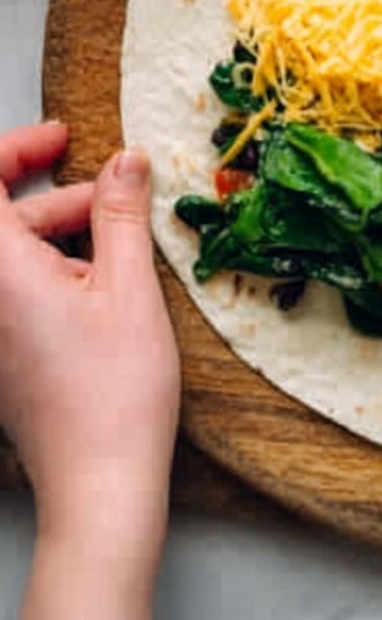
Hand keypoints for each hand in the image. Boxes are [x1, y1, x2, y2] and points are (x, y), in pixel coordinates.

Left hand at [0, 122, 179, 553]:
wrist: (100, 481)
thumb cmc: (115, 393)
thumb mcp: (129, 288)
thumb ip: (121, 214)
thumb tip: (125, 160)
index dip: (16, 149)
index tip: (61, 138)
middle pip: (4, 220)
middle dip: (60, 198)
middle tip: (120, 200)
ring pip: (13, 256)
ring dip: (63, 237)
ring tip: (124, 254)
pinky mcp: (1, 353)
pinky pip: (15, 291)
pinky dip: (54, 272)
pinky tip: (104, 289)